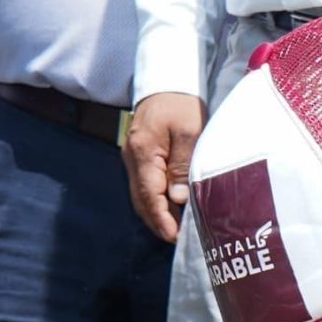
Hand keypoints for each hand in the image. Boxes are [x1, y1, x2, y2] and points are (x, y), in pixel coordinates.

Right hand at [126, 90, 205, 241]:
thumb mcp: (188, 131)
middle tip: (177, 241)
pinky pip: (145, 186)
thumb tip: (178, 198)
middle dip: (157, 222)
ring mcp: (133, 158)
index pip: (149, 195)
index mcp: (143, 152)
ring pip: (141, 195)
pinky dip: (155, 201)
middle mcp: (132, 158)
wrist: (167, 80)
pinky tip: (171, 210)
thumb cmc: (180, 103)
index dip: (161, 219)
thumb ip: (182, 165)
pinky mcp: (140, 157)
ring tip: (176, 231)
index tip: (173, 237)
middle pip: (141, 200)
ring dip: (156, 214)